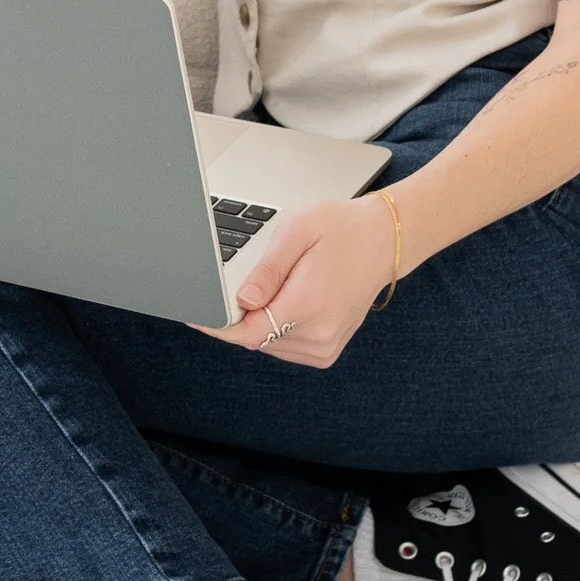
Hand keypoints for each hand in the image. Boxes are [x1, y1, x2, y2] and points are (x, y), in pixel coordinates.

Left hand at [207, 195, 395, 367]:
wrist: (382, 241)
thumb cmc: (340, 230)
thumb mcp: (296, 233)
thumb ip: (266, 271)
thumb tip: (241, 301)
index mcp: (308, 305)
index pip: (247, 332)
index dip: (218, 324)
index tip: (197, 316)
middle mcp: (319, 334)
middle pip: (255, 338)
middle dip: (241, 315)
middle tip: (248, 281)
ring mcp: (325, 347)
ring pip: (268, 344)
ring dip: (259, 322)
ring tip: (280, 283)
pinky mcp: (327, 351)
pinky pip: (285, 346)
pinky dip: (275, 328)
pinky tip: (287, 299)